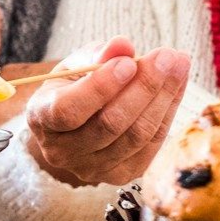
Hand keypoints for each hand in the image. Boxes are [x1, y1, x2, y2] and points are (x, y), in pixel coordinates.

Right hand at [25, 37, 189, 186]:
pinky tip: (176, 87)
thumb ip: (97, 54)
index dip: (101, 87)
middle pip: (110, 124)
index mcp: (41, 118)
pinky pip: (151, 145)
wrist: (73, 123)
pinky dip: (167, 113)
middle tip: (167, 56)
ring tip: (178, 65)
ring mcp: (91, 169)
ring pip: (136, 136)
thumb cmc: (72, 86)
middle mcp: (61, 151)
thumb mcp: (76, 64)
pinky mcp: (120, 175)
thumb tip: (123, 45)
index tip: (130, 61)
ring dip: (164, 98)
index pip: (69, 110)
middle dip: (144, 87)